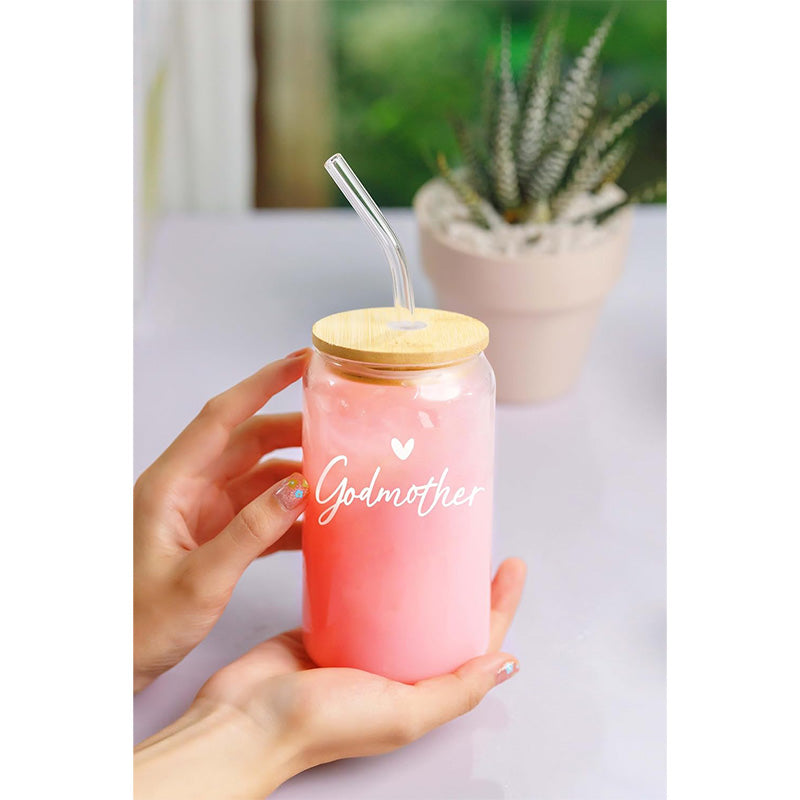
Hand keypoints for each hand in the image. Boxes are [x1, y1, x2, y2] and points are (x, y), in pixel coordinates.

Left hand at [134, 349, 310, 691]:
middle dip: (296, 434)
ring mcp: (202, 513)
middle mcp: (188, 489)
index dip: (263, 384)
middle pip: (249, 443)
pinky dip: (288, 515)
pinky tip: (317, 526)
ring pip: (259, 477)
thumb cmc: (137, 624)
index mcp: (171, 484)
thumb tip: (300, 487)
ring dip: (297, 478)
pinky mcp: (213, 537)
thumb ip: (252, 531)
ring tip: (339, 481)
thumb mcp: (199, 579)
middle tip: (342, 432)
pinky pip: (259, 512)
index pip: (222, 417)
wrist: (110, 665)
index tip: (301, 361)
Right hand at [134, 558, 525, 798]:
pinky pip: (360, 593)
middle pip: (441, 618)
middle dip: (462, 583)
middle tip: (473, 542)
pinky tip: (384, 547)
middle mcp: (395, 667)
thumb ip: (456, 691)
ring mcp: (360, 643)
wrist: (246, 719)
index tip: (511, 565)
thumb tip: (507, 663)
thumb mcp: (402, 713)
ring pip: (402, 603)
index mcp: (419, 689)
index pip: (474, 642)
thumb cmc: (320, 725)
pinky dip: (376, 573)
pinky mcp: (328, 622)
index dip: (498, 606)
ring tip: (435, 536)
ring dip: (421, 574)